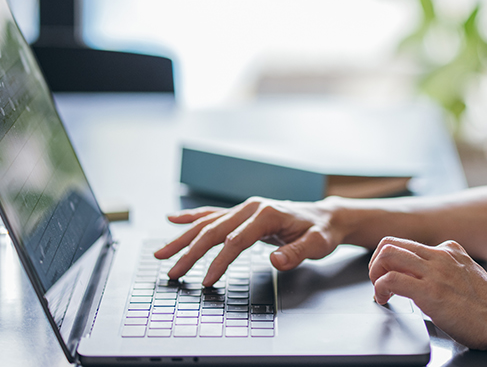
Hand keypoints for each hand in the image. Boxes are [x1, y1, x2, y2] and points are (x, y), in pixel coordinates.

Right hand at [154, 197, 341, 285]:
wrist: (325, 217)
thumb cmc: (320, 231)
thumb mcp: (317, 244)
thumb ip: (296, 253)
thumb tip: (276, 260)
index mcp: (266, 214)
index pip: (236, 241)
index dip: (219, 262)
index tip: (206, 280)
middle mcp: (251, 207)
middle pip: (214, 230)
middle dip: (190, 252)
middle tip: (171, 271)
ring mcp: (245, 209)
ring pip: (208, 223)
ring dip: (183, 238)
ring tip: (161, 253)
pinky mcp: (242, 213)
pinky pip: (213, 214)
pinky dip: (192, 218)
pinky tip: (174, 220)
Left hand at [368, 237, 486, 356]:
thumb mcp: (467, 277)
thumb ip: (447, 272)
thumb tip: (424, 282)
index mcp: (449, 250)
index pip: (407, 244)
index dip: (392, 261)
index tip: (390, 277)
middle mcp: (440, 255)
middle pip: (391, 242)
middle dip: (376, 262)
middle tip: (378, 282)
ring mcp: (435, 271)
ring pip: (387, 254)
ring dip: (375, 273)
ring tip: (380, 291)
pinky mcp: (430, 291)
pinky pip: (391, 280)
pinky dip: (380, 289)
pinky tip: (386, 301)